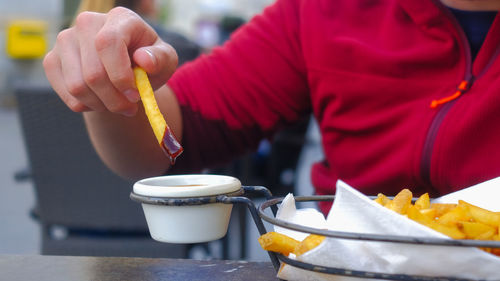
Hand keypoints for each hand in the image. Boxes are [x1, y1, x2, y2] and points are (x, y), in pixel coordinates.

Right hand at [43, 7, 177, 116]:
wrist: (128, 69)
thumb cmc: (149, 62)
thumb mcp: (165, 60)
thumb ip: (160, 59)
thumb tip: (143, 59)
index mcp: (119, 18)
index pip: (108, 44)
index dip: (120, 75)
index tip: (135, 95)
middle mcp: (87, 23)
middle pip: (93, 73)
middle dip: (115, 99)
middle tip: (130, 108)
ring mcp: (65, 40)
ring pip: (78, 87)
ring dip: (102, 105)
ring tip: (118, 104)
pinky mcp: (52, 60)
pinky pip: (67, 95)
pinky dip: (87, 106)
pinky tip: (101, 101)